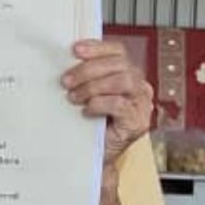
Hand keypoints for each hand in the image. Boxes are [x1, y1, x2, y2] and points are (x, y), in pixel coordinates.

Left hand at [61, 40, 153, 166]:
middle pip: (119, 64)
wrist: (97, 158)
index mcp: (127, 74)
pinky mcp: (137, 122)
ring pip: (123, 81)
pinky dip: (100, 104)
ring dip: (94, 86)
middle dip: (88, 70)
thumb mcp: (88, 95)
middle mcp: (138, 86)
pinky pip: (120, 105)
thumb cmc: (92, 126)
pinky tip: (86, 111)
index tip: (75, 50)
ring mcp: (141, 104)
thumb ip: (86, 78)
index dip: (97, 47)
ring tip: (75, 97)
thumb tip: (64, 63)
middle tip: (67, 81)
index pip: (117, 51)